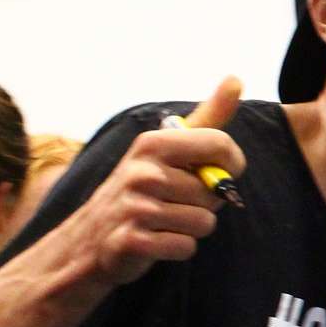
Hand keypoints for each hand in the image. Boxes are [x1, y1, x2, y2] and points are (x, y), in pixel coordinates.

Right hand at [62, 77, 245, 286]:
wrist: (89, 239)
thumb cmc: (141, 189)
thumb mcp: (167, 147)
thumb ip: (207, 117)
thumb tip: (236, 78)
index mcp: (153, 143)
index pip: (221, 146)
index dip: (231, 165)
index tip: (216, 172)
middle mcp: (142, 172)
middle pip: (215, 192)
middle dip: (204, 203)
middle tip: (174, 203)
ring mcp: (135, 207)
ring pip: (204, 222)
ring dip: (191, 228)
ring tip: (164, 222)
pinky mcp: (132, 241)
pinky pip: (186, 247)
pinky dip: (178, 248)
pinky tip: (156, 241)